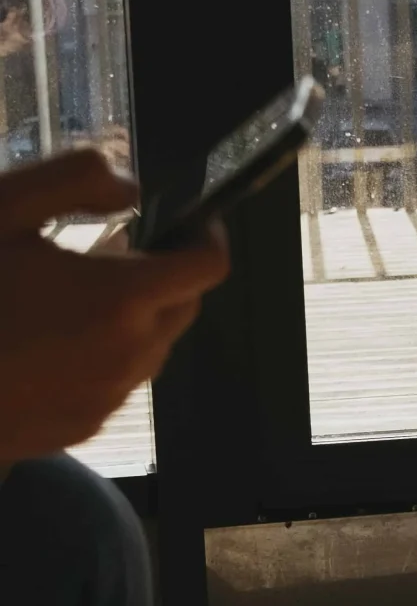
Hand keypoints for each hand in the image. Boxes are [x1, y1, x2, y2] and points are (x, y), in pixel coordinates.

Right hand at [0, 149, 228, 462]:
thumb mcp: (2, 207)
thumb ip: (73, 181)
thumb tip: (127, 188)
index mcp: (121, 297)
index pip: (207, 266)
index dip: (206, 236)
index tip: (191, 221)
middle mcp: (129, 353)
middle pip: (184, 307)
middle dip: (164, 275)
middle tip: (109, 252)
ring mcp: (108, 396)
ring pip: (151, 347)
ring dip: (131, 318)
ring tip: (67, 297)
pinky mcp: (85, 425)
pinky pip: (114, 382)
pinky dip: (100, 355)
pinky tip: (45, 341)